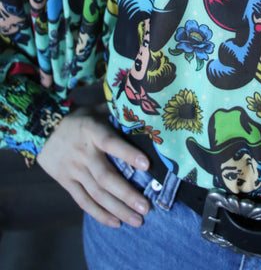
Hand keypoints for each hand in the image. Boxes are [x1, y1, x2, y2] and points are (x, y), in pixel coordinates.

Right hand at [37, 106, 150, 227]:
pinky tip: (116, 222)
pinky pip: (83, 201)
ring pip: (96, 194)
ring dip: (118, 209)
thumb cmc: (77, 118)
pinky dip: (99, 213)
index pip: (111, 143)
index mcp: (92, 131)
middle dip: (127, 194)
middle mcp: (83, 153)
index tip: (147, 164)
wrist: (41, 129)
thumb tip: (142, 115)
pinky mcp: (65, 182)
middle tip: (146, 208)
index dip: (128, 153)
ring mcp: (73, 170)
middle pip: (106, 177)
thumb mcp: (95, 109)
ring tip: (137, 220)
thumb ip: (116, 112)